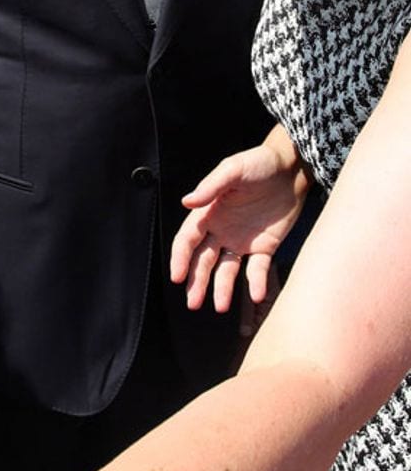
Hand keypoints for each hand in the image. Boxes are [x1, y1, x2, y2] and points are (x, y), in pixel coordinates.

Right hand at [170, 132, 310, 312]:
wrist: (292, 168)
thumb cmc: (258, 163)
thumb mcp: (233, 170)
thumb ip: (211, 187)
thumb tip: (186, 202)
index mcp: (208, 212)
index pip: (188, 239)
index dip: (180, 258)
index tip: (176, 277)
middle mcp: (221, 229)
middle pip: (204, 260)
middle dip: (196, 281)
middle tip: (193, 303)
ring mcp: (242, 240)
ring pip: (227, 270)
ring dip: (221, 289)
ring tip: (220, 308)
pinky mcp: (266, 246)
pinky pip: (258, 269)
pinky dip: (255, 283)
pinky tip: (254, 295)